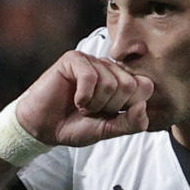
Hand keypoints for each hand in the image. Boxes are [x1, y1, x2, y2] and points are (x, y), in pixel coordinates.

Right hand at [12, 50, 156, 148]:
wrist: (43, 128)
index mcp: (121, 82)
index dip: (129, 107)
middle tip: (92, 110)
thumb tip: (142, 107)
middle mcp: (109, 68)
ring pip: (110, 83)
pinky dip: (83, 96)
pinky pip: (90, 77)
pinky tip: (75, 99)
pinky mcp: (74, 59)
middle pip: (129, 85)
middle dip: (110, 107)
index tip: (110, 114)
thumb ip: (131, 123)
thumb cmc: (74, 126)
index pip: (145, 87)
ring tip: (81, 106)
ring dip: (93, 104)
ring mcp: (92, 61)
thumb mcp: (108, 130)